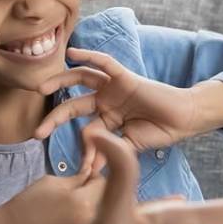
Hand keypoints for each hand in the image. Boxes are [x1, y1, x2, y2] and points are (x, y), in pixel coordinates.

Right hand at [0, 169, 106, 223]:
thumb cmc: (28, 205)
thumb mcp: (52, 182)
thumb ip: (78, 177)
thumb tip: (94, 173)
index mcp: (85, 203)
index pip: (105, 182)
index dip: (93, 177)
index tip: (84, 180)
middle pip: (109, 203)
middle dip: (98, 195)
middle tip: (80, 195)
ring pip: (104, 222)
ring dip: (96, 214)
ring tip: (74, 213)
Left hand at [34, 48, 222, 160]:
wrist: (185, 120)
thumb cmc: (160, 131)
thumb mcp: (129, 146)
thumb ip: (109, 151)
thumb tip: (90, 169)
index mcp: (106, 118)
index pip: (83, 130)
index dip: (81, 150)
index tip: (80, 170)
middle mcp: (105, 101)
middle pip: (72, 105)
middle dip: (54, 118)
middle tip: (37, 133)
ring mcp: (113, 88)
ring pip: (81, 78)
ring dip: (60, 81)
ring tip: (41, 88)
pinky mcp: (125, 76)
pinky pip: (105, 63)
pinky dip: (89, 56)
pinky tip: (72, 53)